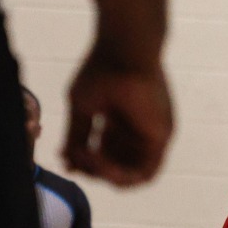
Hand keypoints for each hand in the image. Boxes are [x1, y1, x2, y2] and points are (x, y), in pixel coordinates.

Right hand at [63, 42, 172, 185]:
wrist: (125, 51)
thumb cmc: (103, 71)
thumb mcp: (83, 108)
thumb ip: (77, 137)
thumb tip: (67, 162)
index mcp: (121, 121)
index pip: (105, 155)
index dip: (85, 163)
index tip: (66, 158)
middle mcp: (138, 130)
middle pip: (117, 168)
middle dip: (93, 172)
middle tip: (76, 160)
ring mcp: (151, 134)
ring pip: (131, 175)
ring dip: (105, 176)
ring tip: (89, 159)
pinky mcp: (161, 136)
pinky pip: (145, 172)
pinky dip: (120, 175)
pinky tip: (99, 161)